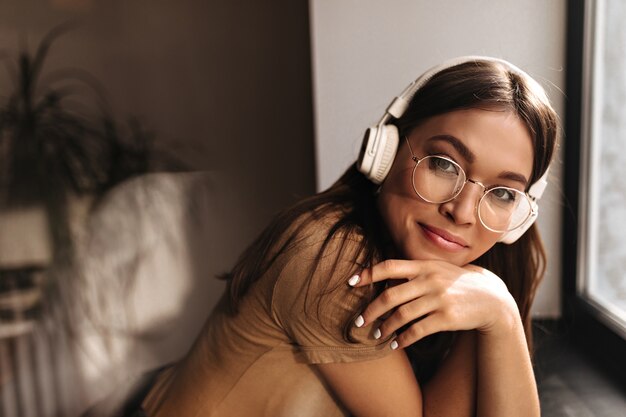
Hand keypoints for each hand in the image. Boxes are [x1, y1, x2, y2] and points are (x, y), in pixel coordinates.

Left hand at [350, 259, 518, 347]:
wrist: (492, 298)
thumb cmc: (457, 283)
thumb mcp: (438, 270)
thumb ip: (414, 272)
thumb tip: (383, 280)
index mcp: (424, 265)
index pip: (389, 266)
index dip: (368, 273)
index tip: (350, 282)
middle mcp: (430, 280)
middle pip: (390, 295)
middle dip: (371, 310)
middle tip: (359, 321)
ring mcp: (439, 298)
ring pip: (402, 315)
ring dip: (385, 328)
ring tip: (377, 336)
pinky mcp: (447, 317)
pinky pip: (418, 331)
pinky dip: (403, 339)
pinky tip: (396, 344)